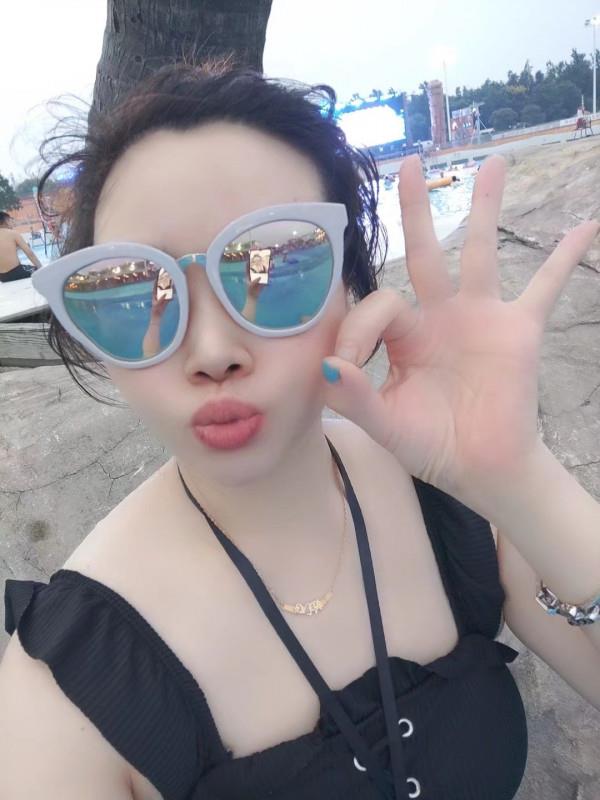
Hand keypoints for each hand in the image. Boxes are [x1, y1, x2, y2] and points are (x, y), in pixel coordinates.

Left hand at [322, 154, 598, 497]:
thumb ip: (356, 399)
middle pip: (424, 252)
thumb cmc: (432, 446)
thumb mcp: (386, 425)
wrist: (482, 470)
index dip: (357, 329)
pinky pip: (547, 288)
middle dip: (415, 210)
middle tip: (410, 163)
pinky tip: (587, 226)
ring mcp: (480, 319)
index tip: (346, 367)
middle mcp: (440, 316)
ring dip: (485, 208)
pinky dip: (565, 259)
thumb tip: (326, 367)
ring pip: (480, 253)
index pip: (377, 304)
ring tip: (493, 162)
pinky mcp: (518, 331)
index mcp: (404, 336)